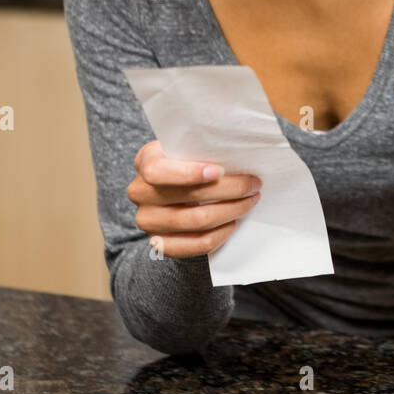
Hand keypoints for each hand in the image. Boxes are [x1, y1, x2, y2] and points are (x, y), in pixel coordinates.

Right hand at [127, 139, 261, 258]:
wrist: (173, 191)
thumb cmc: (188, 163)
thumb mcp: (188, 148)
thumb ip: (203, 148)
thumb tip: (239, 151)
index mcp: (146, 162)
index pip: (158, 171)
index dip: (189, 173)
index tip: (220, 170)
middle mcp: (140, 192)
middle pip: (189, 197)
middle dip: (230, 190)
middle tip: (254, 184)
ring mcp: (148, 221)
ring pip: (198, 221)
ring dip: (232, 210)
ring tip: (250, 200)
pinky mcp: (161, 244)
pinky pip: (197, 245)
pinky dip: (221, 234)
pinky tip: (233, 222)